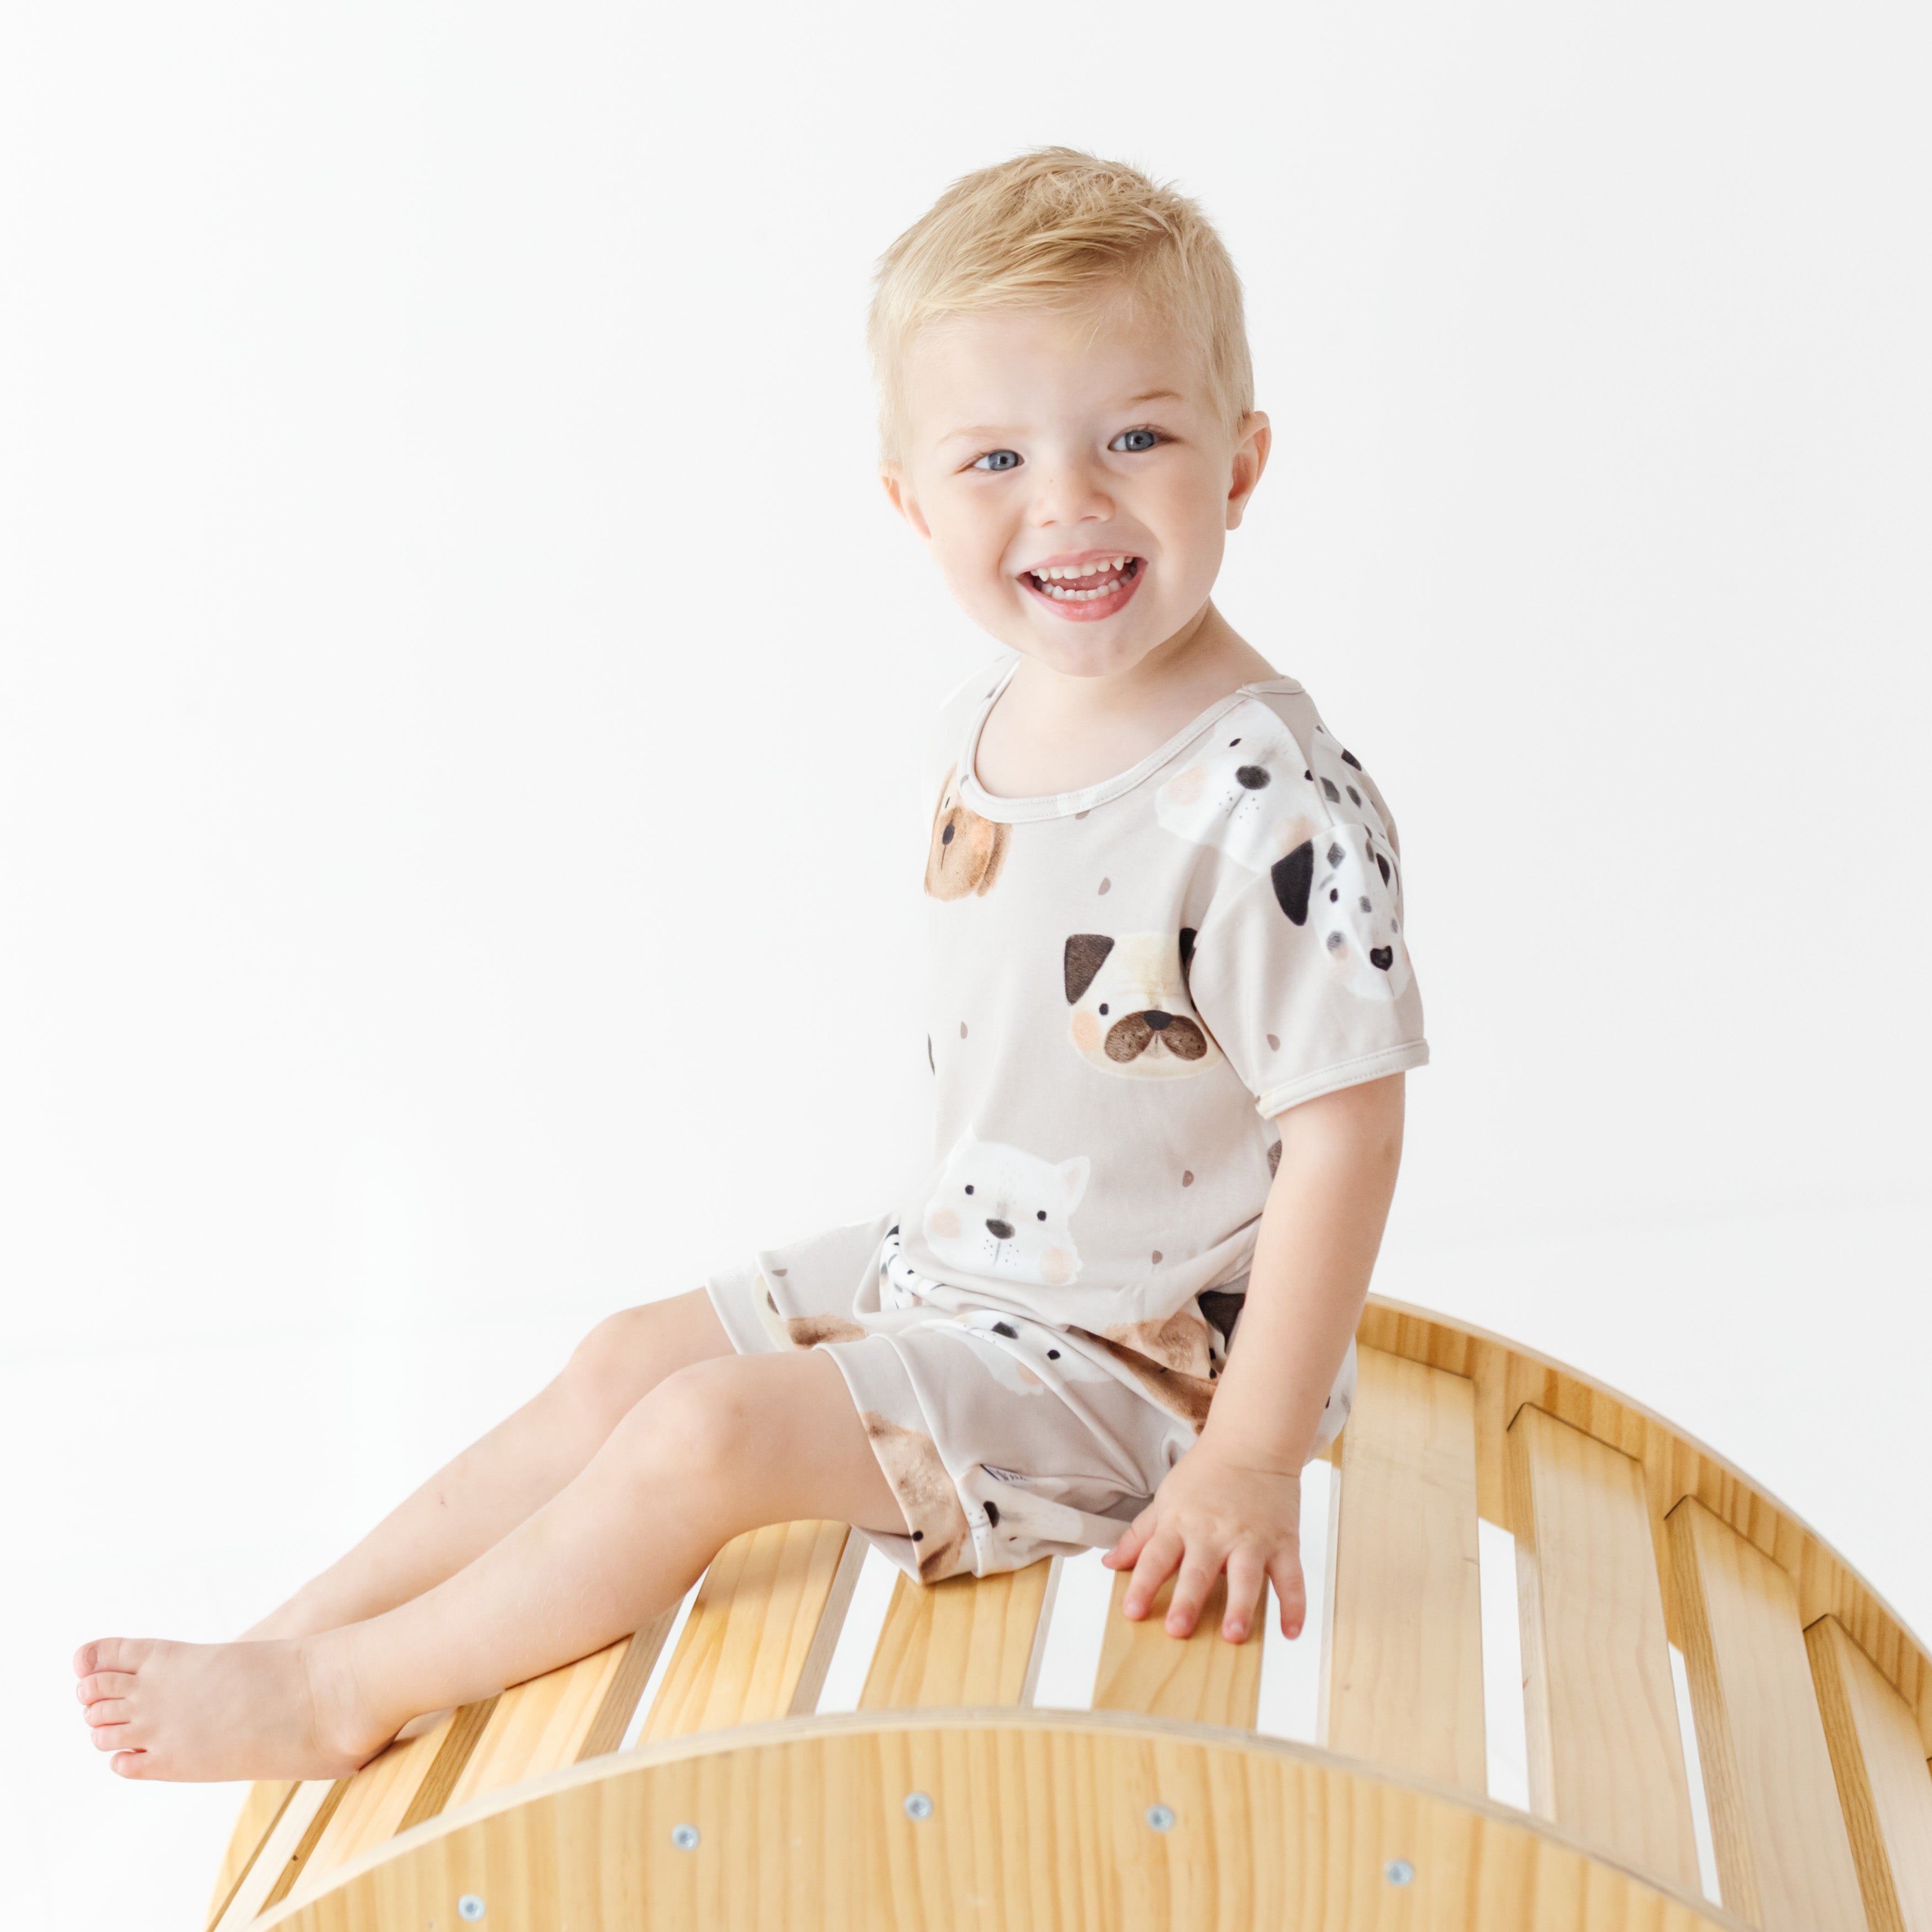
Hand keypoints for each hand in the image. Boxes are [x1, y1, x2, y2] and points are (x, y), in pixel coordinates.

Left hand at [1100, 1437, 1305, 1643]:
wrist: (1251, 1443)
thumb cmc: (1205, 1474)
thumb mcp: (1166, 1499)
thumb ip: (1140, 1535)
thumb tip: (1109, 1562)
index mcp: (1181, 1523)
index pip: (1156, 1556)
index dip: (1142, 1584)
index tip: (1132, 1611)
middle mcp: (1214, 1533)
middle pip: (1198, 1570)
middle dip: (1188, 1601)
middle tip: (1178, 1630)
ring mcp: (1251, 1538)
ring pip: (1246, 1576)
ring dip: (1240, 1606)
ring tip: (1234, 1634)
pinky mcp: (1283, 1542)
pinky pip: (1291, 1577)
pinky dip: (1294, 1605)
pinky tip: (1291, 1631)